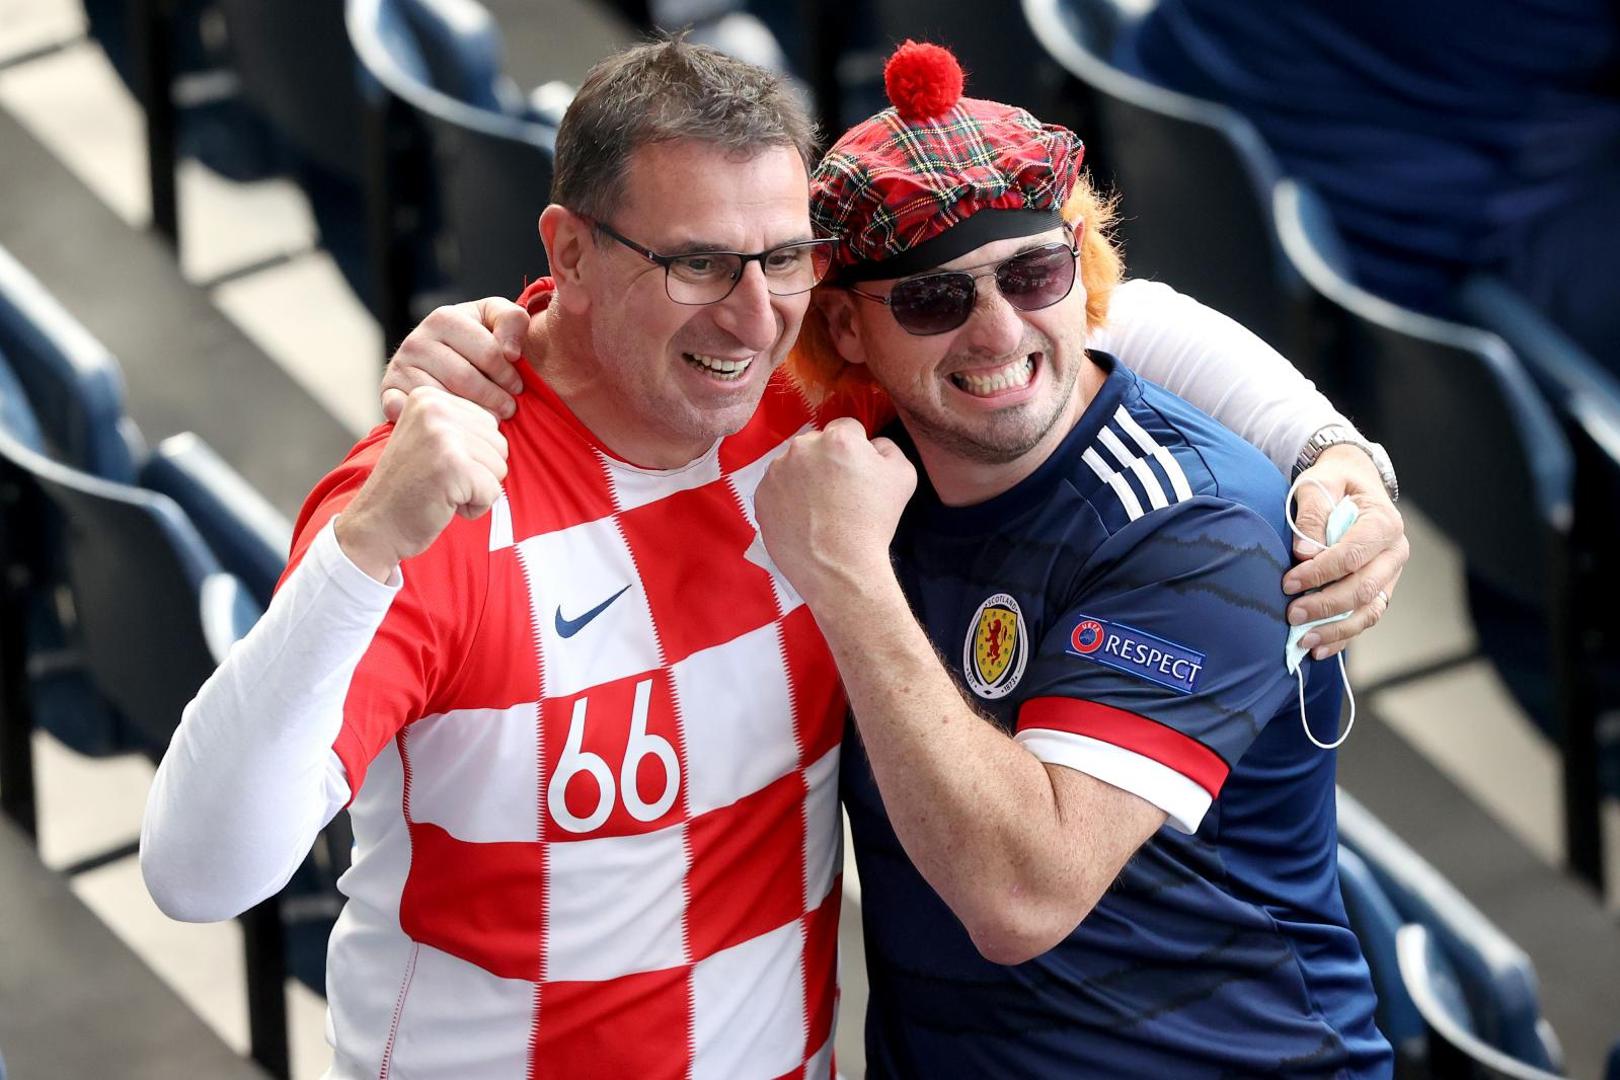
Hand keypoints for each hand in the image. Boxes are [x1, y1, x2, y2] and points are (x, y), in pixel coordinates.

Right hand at [336, 387, 508, 580]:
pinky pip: (493, 491)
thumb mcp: (429, 438)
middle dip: (478, 472)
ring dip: (476, 490)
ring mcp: (443, 436)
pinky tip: (443, 504)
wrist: (375, 526)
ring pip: (499, 467)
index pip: (489, 423)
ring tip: (440, 491)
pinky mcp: (453, 466)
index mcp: (429, 396)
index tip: (436, 464)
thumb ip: (461, 423)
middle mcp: (435, 409)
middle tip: (438, 481)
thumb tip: (508, 410)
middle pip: (499, 444)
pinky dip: (475, 507)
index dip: (471, 454)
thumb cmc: (408, 487)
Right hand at [380, 298, 530, 421]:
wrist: (435, 358)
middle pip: (465, 379)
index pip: (488, 353)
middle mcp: (416, 340)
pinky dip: (437, 425)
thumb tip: (510, 352)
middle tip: (508, 410)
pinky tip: (456, 427)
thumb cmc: (476, 340)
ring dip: (472, 415)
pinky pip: (416, 415)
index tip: (518, 388)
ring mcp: (399, 368)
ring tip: (489, 420)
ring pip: (444, 400)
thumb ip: (512, 320)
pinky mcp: (388, 393)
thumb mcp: (495, 320)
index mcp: (444, 318)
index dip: (509, 375)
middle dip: (495, 398)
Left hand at [754, 418, 917, 606]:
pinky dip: (786, 498)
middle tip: (838, 494)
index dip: (856, 450)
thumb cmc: (875, 522)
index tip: (858, 474)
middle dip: (827, 461)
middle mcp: (801, 448)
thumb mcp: (903, 476)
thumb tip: (870, 445)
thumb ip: (887, 448)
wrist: (839, 568)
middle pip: (816, 444)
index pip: (847, 428)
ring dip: (804, 478)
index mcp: (837, 438)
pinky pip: (776, 488)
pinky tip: (802, 519)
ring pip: (793, 465)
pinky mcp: (760, 496)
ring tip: (818, 510)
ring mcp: (776, 472)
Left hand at [1283, 444, 1408, 658]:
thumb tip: (1304, 551)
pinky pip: (1366, 618)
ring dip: (1335, 629)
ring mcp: (1390, 574)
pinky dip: (1343, 636)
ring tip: (1303, 641)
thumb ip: (1312, 512)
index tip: (1289, 583)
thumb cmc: (1334, 483)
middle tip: (1291, 614)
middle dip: (1326, 606)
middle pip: (1364, 588)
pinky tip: (1319, 648)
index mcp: (1384, 522)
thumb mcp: (1319, 483)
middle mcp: (1394, 552)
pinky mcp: (1381, 589)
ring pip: (1369, 611)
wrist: (1353, 483)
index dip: (1320, 573)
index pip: (1353, 555)